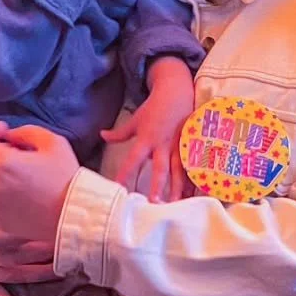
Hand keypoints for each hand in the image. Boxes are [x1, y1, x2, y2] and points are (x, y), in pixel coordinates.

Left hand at [0, 121, 79, 245]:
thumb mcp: (54, 142)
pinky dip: (3, 192)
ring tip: (24, 175)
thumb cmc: (67, 178)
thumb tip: (10, 136)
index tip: (4, 131)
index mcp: (0, 163)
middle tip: (19, 153)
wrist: (77, 217)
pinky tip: (25, 194)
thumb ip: (26, 131)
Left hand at [102, 58, 194, 200]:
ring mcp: (179, 146)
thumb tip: (102, 135)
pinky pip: (191, 166)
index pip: (133, 159)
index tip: (118, 187)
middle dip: (157, 186)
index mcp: (147, 138)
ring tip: (175, 203)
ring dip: (177, 188)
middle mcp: (163, 145)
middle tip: (154, 202)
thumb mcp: (135, 120)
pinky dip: (192, 180)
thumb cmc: (154, 107)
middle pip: (160, 168)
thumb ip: (120, 133)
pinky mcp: (191, 146)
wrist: (177, 92)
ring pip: (179, 171)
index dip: (125, 173)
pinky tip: (193, 194)